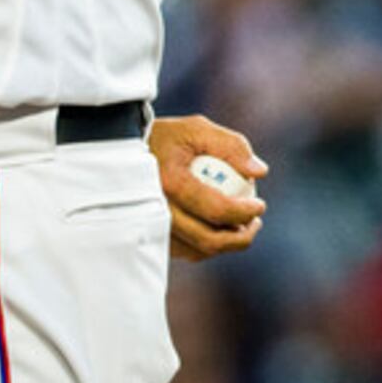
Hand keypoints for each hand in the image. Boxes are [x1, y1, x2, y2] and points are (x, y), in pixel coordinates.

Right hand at [148, 113, 268, 261]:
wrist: (121, 150)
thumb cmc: (164, 138)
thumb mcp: (195, 129)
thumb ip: (231, 145)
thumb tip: (259, 171)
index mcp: (169, 183)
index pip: (218, 210)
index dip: (246, 212)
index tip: (260, 205)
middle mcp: (157, 210)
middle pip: (209, 240)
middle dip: (242, 237)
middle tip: (254, 223)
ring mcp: (150, 227)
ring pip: (198, 251)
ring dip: (226, 244)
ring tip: (240, 226)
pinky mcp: (149, 236)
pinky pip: (184, 252)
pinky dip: (205, 246)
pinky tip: (216, 229)